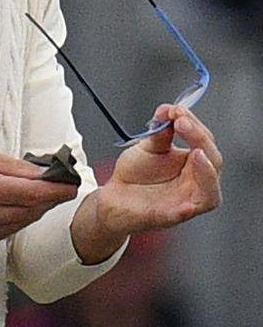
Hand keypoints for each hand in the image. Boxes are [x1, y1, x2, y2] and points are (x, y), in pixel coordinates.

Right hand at [0, 147, 78, 246]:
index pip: (34, 194)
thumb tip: (42, 173)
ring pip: (22, 223)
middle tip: (61, 188)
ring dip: (35, 210)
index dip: (57, 191)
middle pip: (31, 211)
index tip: (72, 186)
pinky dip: (17, 219)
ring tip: (41, 194)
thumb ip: (13, 167)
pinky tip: (17, 206)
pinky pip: (8, 231)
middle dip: (49, 200)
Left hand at [71, 104, 221, 263]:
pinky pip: (185, 214)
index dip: (195, 125)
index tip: (177, 111)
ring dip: (206, 173)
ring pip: (210, 194)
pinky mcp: (169, 216)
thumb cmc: (136, 174)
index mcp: (194, 164)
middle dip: (199, 139)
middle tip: (181, 122)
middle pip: (213, 163)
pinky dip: (188, 207)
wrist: (114, 196)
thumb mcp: (149, 146)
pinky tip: (187, 202)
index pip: (206, 143)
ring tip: (196, 153)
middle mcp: (195, 183)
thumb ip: (160, 130)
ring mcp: (185, 202)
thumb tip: (168, 109)